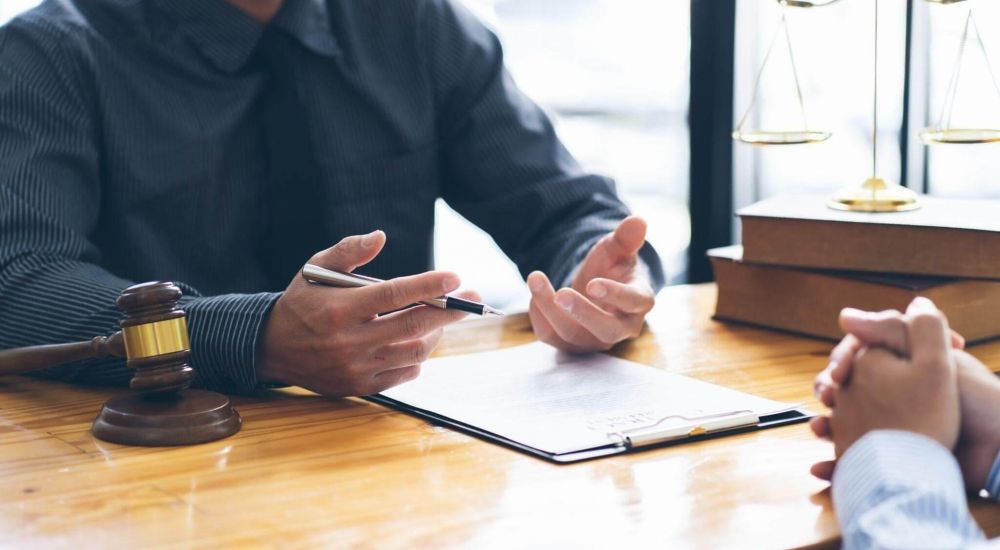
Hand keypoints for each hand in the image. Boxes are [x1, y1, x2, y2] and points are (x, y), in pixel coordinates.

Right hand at [257, 230, 476, 395]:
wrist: (273, 348)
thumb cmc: (302, 301)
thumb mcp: (316, 267)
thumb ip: (349, 250)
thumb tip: (380, 237)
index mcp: (339, 309)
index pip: (393, 295)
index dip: (427, 285)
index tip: (455, 277)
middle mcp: (349, 341)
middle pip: (413, 325)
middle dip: (450, 311)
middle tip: (474, 298)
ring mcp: (357, 368)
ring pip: (415, 351)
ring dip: (436, 332)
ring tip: (443, 317)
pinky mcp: (361, 386)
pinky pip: (405, 373)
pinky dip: (419, 356)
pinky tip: (419, 339)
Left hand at [527, 216, 654, 352]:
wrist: (594, 289)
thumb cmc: (611, 269)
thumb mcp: (616, 250)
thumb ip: (625, 238)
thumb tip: (637, 220)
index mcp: (639, 302)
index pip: (634, 303)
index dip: (615, 295)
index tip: (593, 283)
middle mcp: (621, 327)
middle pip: (606, 330)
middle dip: (582, 313)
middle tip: (562, 293)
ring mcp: (595, 340)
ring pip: (573, 335)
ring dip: (551, 310)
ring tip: (536, 279)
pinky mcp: (571, 344)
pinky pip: (552, 337)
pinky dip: (539, 317)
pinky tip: (535, 295)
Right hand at [810, 298, 966, 479]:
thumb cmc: (976, 402)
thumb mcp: (934, 357)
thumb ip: (894, 330)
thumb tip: (847, 314)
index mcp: (908, 363)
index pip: (862, 352)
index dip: (845, 358)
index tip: (839, 372)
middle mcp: (898, 391)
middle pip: (849, 385)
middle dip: (831, 390)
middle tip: (829, 397)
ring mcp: (894, 423)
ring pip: (846, 420)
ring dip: (827, 424)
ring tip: (820, 429)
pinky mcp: (895, 455)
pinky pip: (857, 457)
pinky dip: (836, 462)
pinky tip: (822, 465)